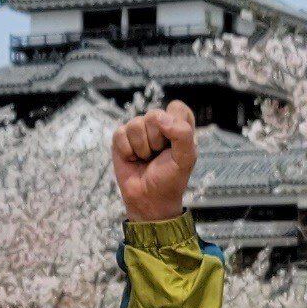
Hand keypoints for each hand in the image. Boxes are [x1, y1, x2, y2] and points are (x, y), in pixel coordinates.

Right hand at [111, 102, 198, 222]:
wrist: (149, 200)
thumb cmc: (170, 179)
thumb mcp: (185, 158)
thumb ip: (183, 134)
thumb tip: (161, 118)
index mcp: (178, 127)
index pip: (177, 108)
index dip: (174, 122)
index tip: (174, 142)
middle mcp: (159, 126)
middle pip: (155, 114)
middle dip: (157, 139)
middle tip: (159, 155)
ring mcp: (139, 131)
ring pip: (136, 124)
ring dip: (142, 147)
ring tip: (146, 159)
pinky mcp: (122, 139)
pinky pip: (121, 134)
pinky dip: (127, 151)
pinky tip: (133, 159)